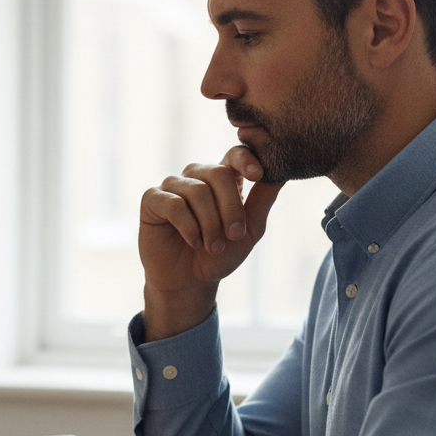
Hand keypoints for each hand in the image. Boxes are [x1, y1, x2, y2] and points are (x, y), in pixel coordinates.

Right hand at [139, 146, 282, 339]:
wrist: (190, 281)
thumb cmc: (220, 255)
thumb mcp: (249, 230)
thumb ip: (262, 200)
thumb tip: (283, 172)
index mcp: (222, 179)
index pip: (234, 154)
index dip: (246, 159)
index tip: (258, 175)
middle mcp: (196, 177)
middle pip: (218, 173)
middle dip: (230, 207)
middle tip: (234, 235)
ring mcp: (173, 186)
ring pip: (197, 191)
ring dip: (209, 224)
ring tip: (212, 246)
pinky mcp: (152, 199)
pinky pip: (174, 204)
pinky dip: (188, 226)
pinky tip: (193, 241)